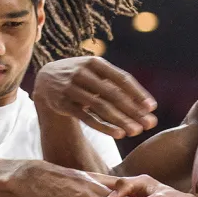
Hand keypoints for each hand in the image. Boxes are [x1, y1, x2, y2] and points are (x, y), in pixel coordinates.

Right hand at [33, 56, 157, 138]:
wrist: (45, 79)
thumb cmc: (81, 77)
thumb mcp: (95, 72)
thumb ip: (116, 85)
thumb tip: (146, 106)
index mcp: (95, 63)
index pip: (121, 78)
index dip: (138, 93)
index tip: (152, 107)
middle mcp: (83, 73)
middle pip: (113, 94)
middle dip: (133, 110)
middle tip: (149, 124)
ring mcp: (71, 88)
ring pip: (100, 107)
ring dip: (120, 120)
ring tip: (136, 131)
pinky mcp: (62, 103)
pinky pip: (86, 117)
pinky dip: (103, 127)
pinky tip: (118, 134)